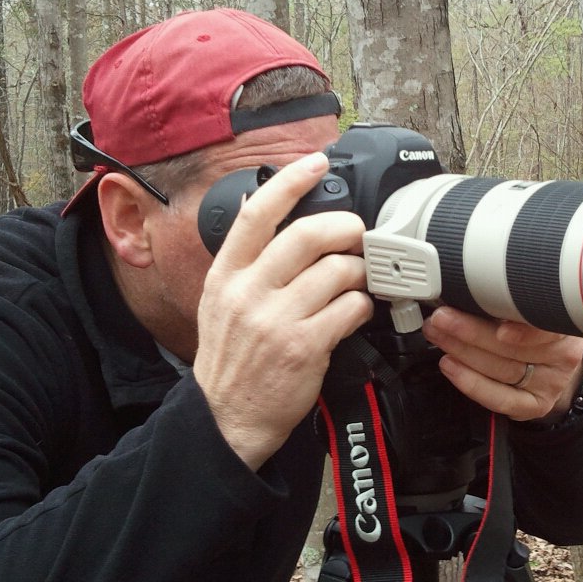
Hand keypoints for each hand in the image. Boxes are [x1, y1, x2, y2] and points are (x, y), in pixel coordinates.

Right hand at [193, 153, 373, 469]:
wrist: (227, 419)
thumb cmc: (232, 360)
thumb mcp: (220, 302)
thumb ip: (245, 261)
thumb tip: (268, 208)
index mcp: (226, 275)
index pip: (257, 213)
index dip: (290, 182)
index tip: (316, 161)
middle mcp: (248, 292)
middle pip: (307, 235)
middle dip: (345, 228)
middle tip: (358, 235)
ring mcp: (276, 320)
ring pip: (337, 271)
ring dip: (359, 272)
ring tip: (358, 282)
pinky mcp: (304, 346)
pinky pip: (350, 309)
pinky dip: (362, 306)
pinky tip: (355, 313)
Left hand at [421, 306, 582, 421]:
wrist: (552, 365)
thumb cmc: (535, 328)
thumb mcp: (534, 306)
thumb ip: (510, 299)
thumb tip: (466, 286)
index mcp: (564, 324)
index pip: (546, 327)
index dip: (524, 330)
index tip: (500, 326)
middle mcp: (562, 356)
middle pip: (514, 348)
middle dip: (471, 332)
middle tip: (442, 318)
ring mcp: (549, 383)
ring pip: (503, 370)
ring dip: (463, 352)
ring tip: (439, 336)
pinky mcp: (533, 405)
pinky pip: (501, 399)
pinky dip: (473, 383)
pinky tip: (452, 368)